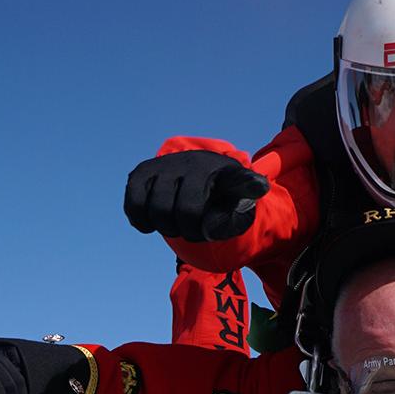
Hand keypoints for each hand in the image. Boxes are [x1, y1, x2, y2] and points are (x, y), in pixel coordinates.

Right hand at [124, 150, 270, 241]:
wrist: (192, 172)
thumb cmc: (218, 191)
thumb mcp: (238, 195)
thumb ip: (247, 195)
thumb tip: (260, 186)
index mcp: (221, 169)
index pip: (235, 181)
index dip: (246, 186)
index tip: (261, 188)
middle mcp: (192, 162)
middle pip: (184, 212)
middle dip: (188, 230)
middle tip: (193, 231)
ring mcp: (164, 165)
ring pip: (156, 209)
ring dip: (166, 227)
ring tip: (175, 226)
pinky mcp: (142, 172)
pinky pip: (134, 203)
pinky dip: (141, 220)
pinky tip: (151, 224)